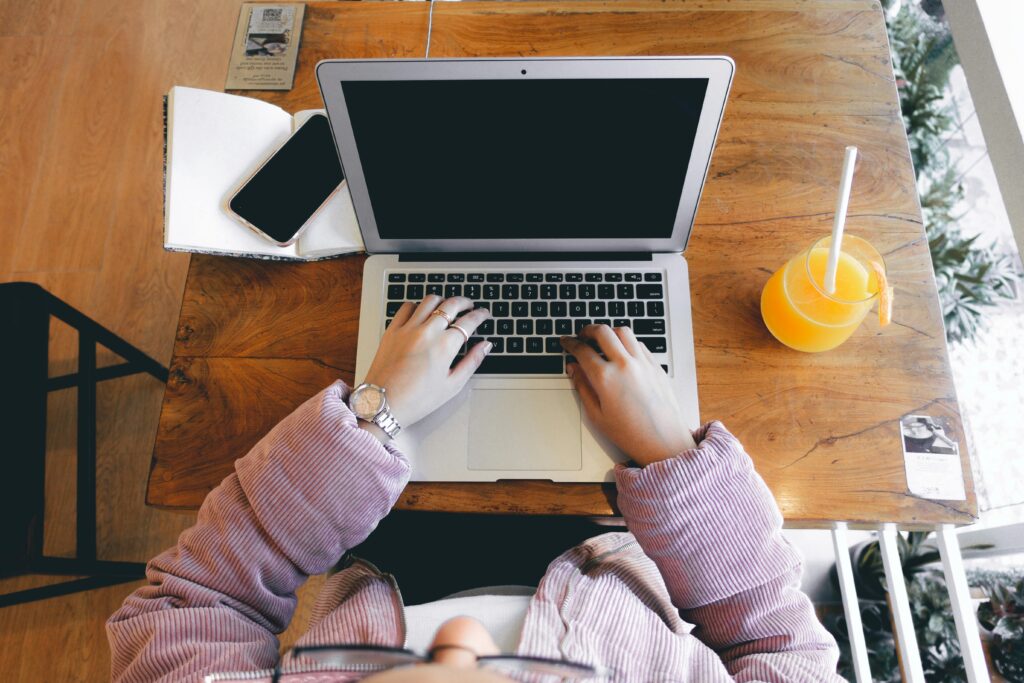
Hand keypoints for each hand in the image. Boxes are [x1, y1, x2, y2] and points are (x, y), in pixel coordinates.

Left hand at [361, 295, 490, 429]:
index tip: (484, 314)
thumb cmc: (417, 400)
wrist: (383, 404)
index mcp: (445, 346)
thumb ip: (472, 362)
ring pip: (429, 301)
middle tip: (470, 306)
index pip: (469, 321)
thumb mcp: (452, 385)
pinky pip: (406, 307)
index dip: (480, 315)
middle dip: (465, 302)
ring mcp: (408, 329)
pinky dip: (417, 306)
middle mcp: (427, 332)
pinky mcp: (392, 330)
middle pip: (451, 305)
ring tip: (448, 306)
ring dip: (443, 301)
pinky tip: (421, 312)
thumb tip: (485, 346)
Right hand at [561, 325, 696, 465]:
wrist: (663, 441)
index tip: (566, 342)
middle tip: (582, 335)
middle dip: (588, 330)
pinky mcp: (656, 366)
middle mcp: (625, 365)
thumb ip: (582, 387)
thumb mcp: (596, 415)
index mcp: (606, 378)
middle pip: (602, 332)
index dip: (570, 343)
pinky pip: (639, 343)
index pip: (582, 350)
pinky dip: (627, 342)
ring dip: (609, 332)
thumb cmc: (631, 434)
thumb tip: (573, 369)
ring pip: (623, 331)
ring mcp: (643, 363)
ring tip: (602, 340)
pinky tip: (622, 351)